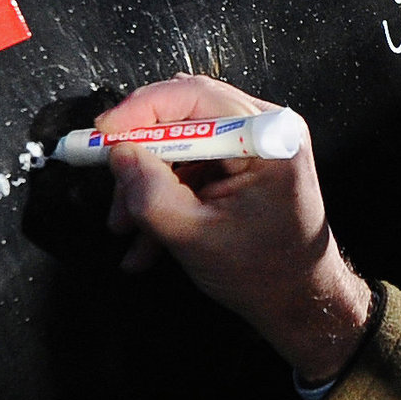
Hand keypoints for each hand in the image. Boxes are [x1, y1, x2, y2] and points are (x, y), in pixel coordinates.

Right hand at [98, 74, 372, 382]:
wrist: (298, 302)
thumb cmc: (263, 274)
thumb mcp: (192, 236)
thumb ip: (150, 194)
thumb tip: (117, 154)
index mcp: (268, 138)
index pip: (194, 97)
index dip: (140, 110)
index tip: (101, 133)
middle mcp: (267, 129)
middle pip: (183, 116)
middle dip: (140, 156)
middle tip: (111, 186)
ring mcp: (256, 145)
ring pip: (180, 146)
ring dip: (147, 185)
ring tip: (125, 228)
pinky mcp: (243, 164)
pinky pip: (192, 166)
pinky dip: (166, 196)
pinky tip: (145, 240)